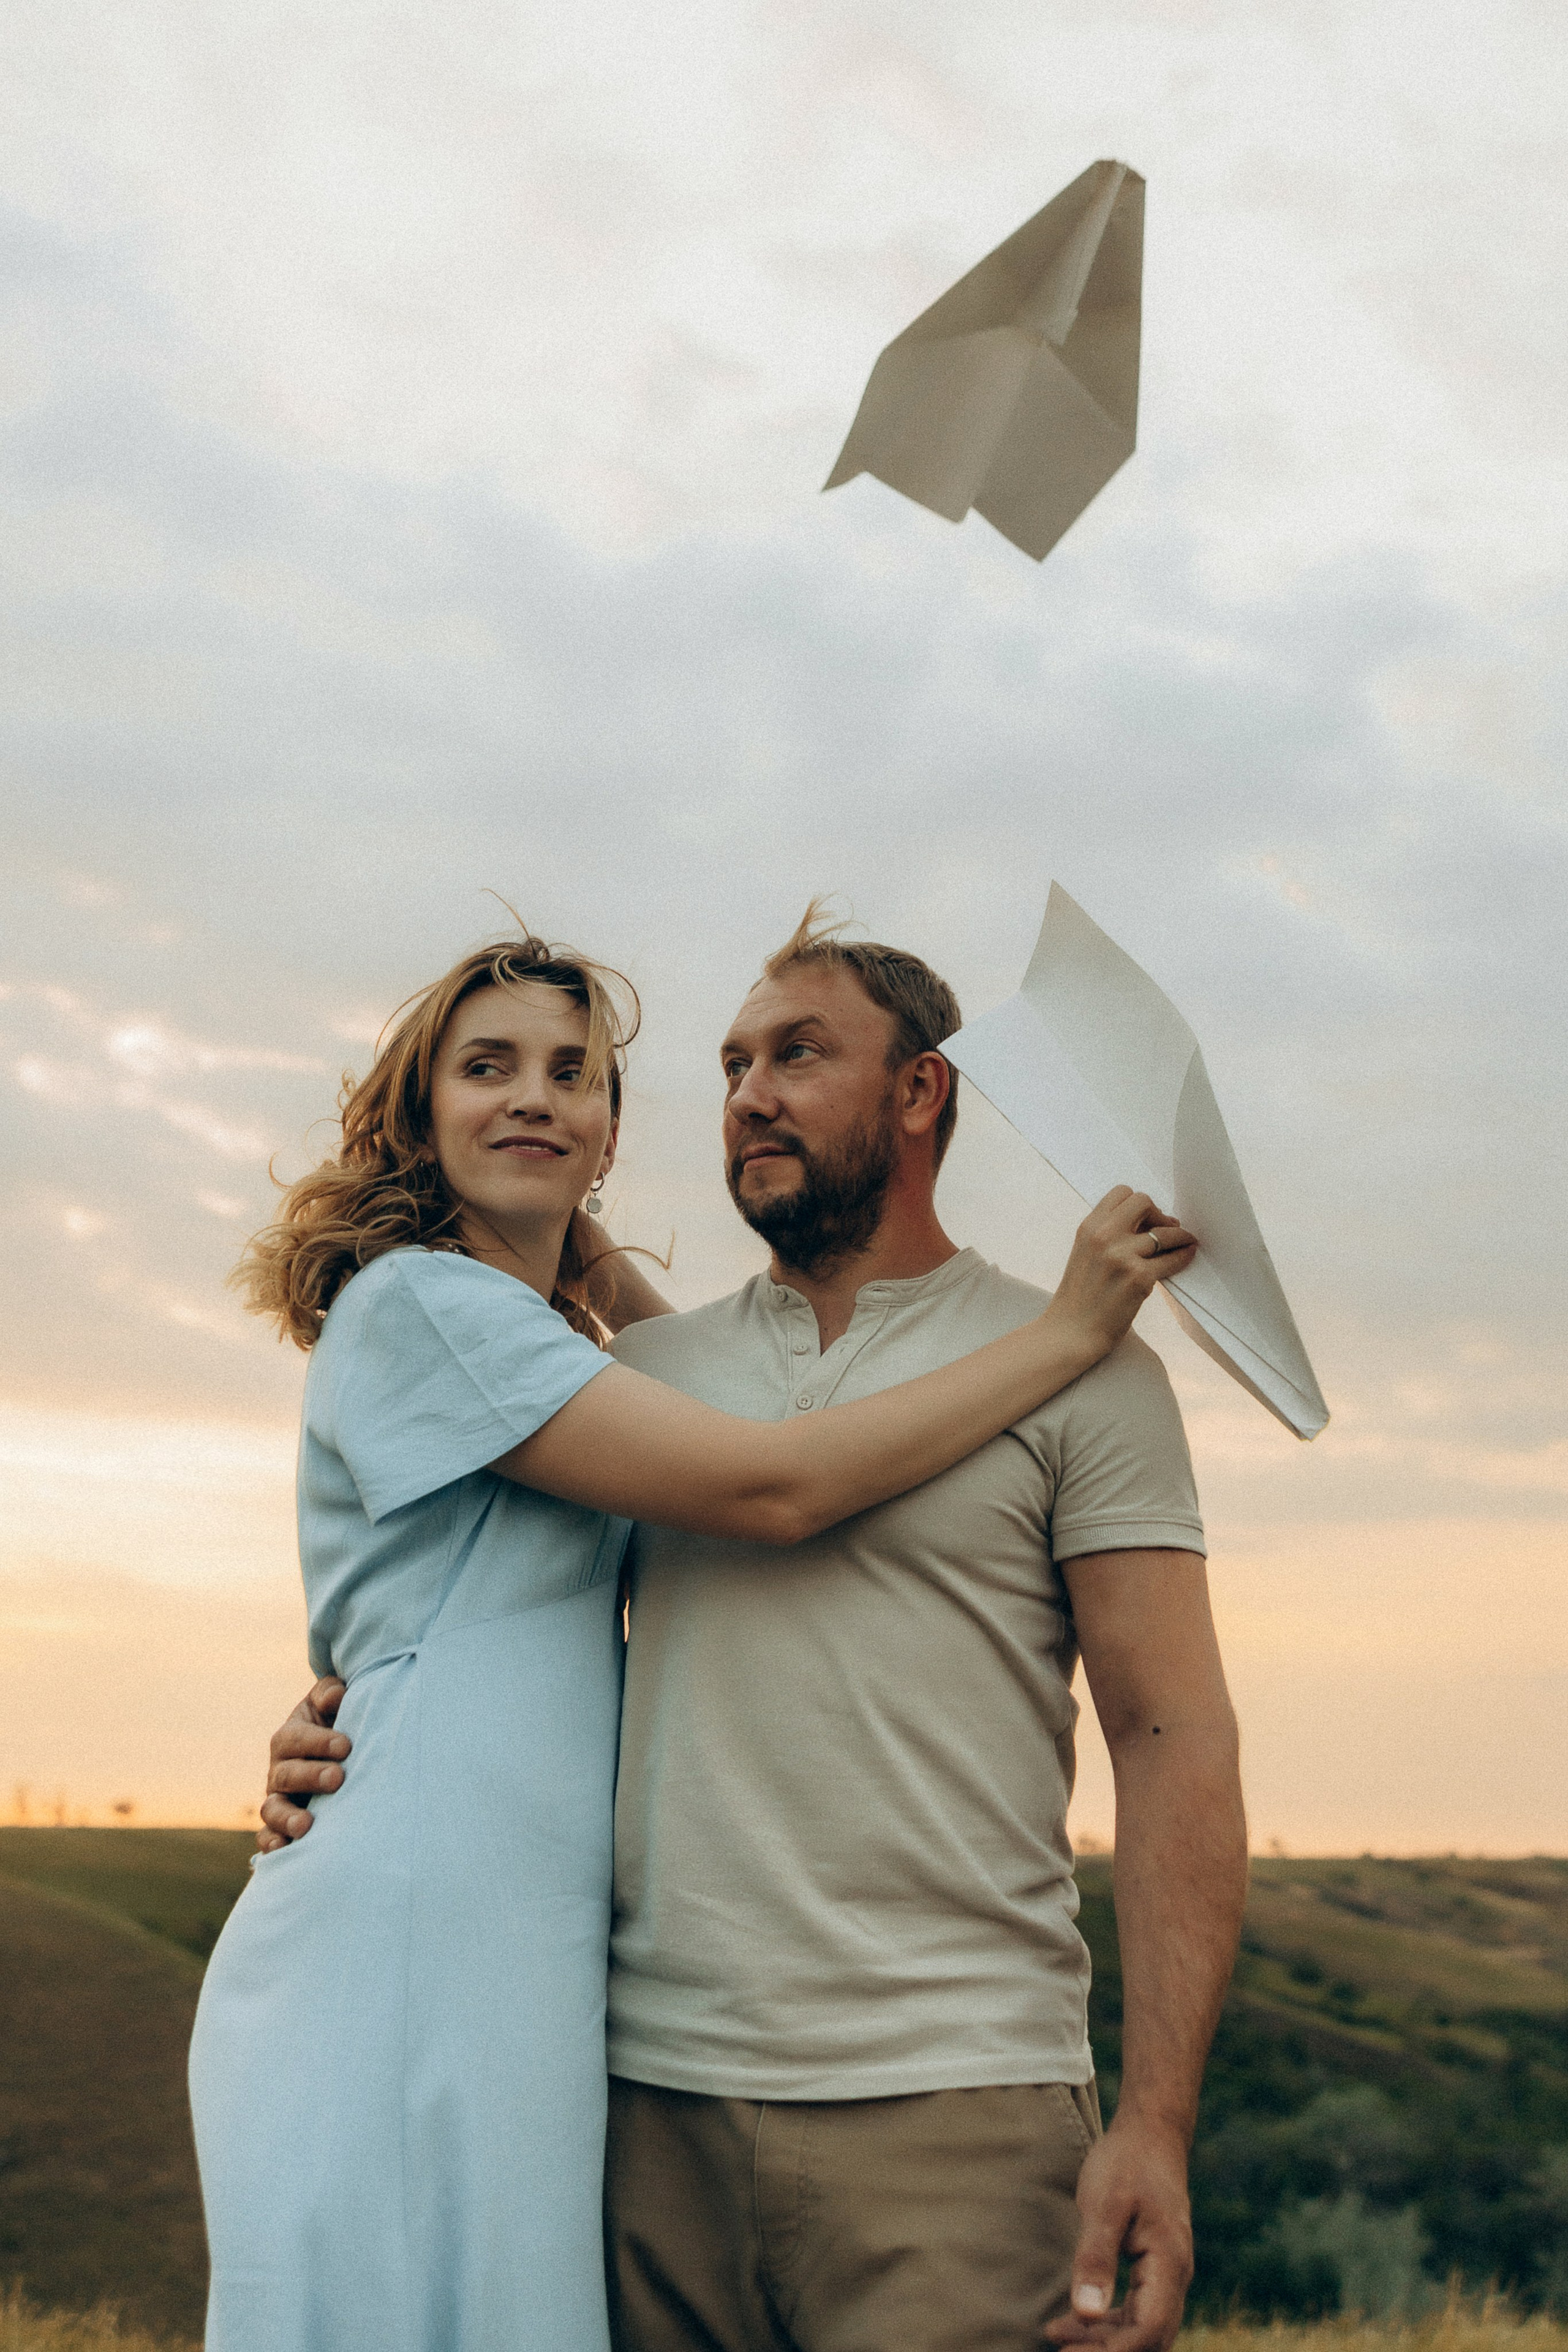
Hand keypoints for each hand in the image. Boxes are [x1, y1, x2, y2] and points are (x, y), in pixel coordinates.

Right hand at [256, 1678, 349, 1851]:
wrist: (336, 1755)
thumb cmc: (335, 1724)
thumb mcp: (331, 1704)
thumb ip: (330, 1693)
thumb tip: (335, 1695)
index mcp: (289, 1738)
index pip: (296, 1738)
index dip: (318, 1741)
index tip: (346, 1745)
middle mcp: (279, 1770)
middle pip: (286, 1774)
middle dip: (311, 1776)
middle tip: (338, 1778)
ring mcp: (278, 1800)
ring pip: (272, 1809)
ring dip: (287, 1817)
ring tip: (306, 1825)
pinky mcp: (280, 1826)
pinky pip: (268, 1837)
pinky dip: (273, 1844)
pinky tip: (286, 1850)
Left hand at [1045, 2117, 1193, 2351]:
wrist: (1150, 2133)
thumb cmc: (1127, 2162)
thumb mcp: (1104, 2204)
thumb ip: (1095, 2257)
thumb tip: (1085, 2311)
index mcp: (1169, 2264)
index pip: (1148, 2330)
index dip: (1112, 2351)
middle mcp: (1175, 2277)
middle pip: (1148, 2339)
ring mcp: (1167, 2275)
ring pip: (1142, 2329)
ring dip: (1104, 2340)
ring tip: (1056, 2336)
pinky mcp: (1154, 2270)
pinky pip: (1136, 2311)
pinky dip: (1108, 2322)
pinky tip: (1074, 2320)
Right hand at [1048, 1189, 1196, 1360]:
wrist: (1071, 1331)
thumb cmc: (1080, 1298)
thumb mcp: (1084, 1254)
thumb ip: (1107, 1235)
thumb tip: (1148, 1223)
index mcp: (1088, 1227)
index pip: (1121, 1193)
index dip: (1139, 1205)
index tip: (1147, 1220)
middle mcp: (1103, 1236)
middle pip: (1144, 1202)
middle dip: (1160, 1214)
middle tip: (1166, 1229)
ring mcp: (1121, 1256)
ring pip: (1165, 1232)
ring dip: (1180, 1236)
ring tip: (1186, 1242)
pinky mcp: (1139, 1278)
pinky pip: (1172, 1258)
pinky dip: (1183, 1256)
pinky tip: (1187, 1256)